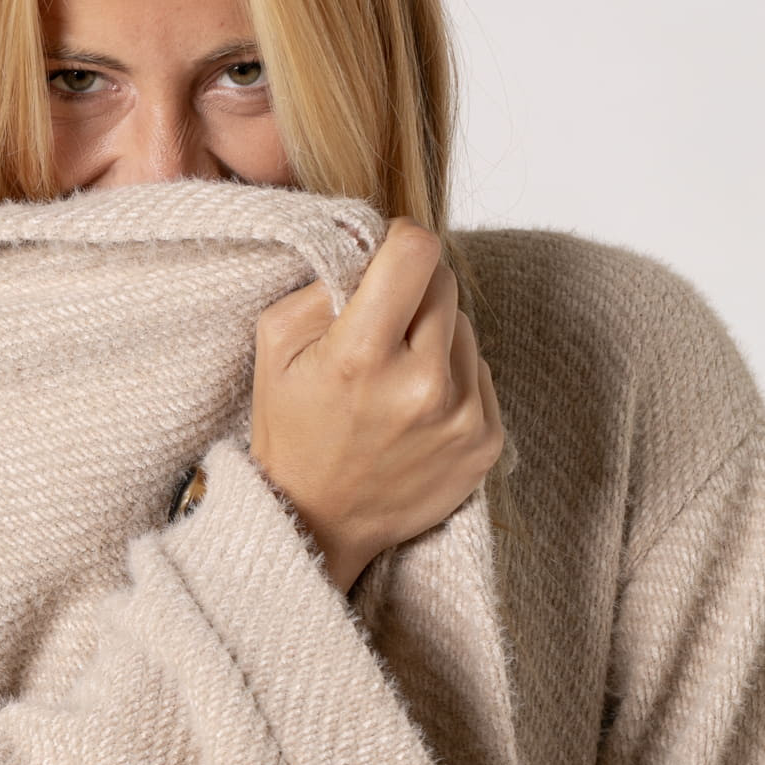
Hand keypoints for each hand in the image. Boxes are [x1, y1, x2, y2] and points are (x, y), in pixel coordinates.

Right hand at [248, 217, 504, 593]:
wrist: (316, 523)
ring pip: (466, 326)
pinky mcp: (488, 442)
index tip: (384, 259)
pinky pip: (480, 371)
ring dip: (434, 336)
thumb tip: (373, 242)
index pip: (416, 250)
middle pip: (445, 282)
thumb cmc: (290, 427)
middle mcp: (421, 385)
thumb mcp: (275, 342)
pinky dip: (452, 376)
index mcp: (361, 355)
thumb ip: (325, 281)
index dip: (399, 240)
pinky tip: (415, 407)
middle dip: (413, 290)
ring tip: (394, 376)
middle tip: (381, 325)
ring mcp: (462, 417)